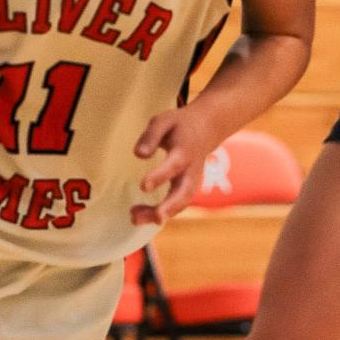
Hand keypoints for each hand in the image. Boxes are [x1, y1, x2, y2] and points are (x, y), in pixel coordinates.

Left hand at [130, 107, 212, 226]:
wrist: (205, 129)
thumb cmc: (178, 126)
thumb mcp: (163, 121)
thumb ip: (150, 136)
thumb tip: (139, 154)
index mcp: (184, 151)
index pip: (174, 165)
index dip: (159, 176)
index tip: (142, 187)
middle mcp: (191, 170)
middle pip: (185, 192)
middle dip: (171, 206)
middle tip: (155, 218)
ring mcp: (192, 182)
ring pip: (181, 202)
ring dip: (161, 214)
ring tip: (134, 218)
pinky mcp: (188, 189)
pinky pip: (177, 205)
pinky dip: (160, 213)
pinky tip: (139, 215)